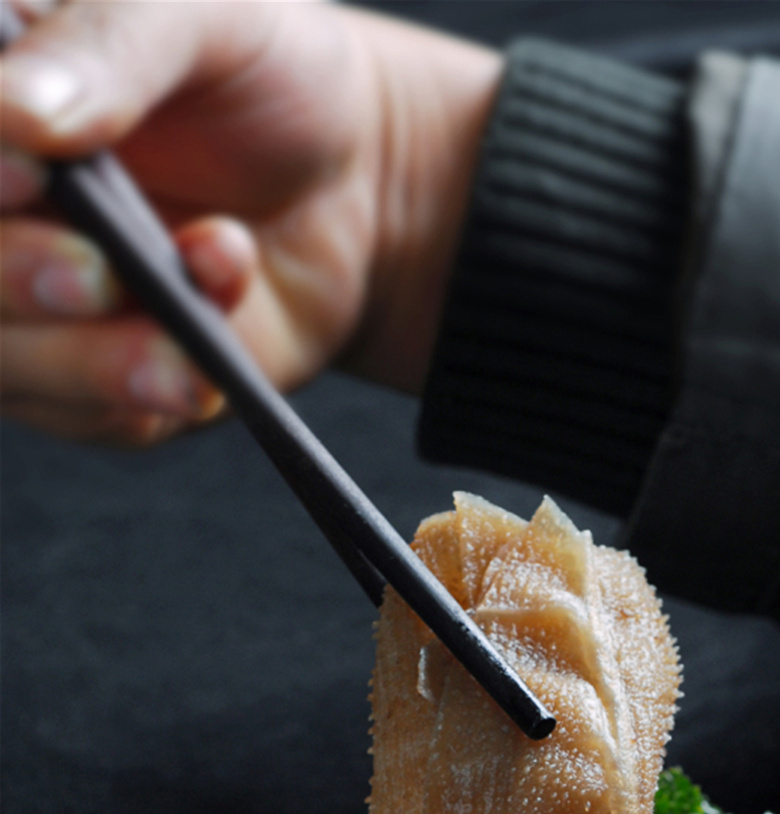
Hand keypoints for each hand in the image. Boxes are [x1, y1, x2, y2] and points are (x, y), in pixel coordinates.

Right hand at [0, 0, 500, 443]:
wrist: (355, 178)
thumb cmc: (258, 73)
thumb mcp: (195, 13)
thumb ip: (108, 45)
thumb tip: (19, 115)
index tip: (30, 175)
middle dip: (15, 277)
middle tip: (97, 272)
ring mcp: (31, 304)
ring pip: (5, 361)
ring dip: (89, 358)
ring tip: (183, 336)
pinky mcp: (97, 385)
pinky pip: (91, 416)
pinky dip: (149, 390)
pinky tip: (208, 356)